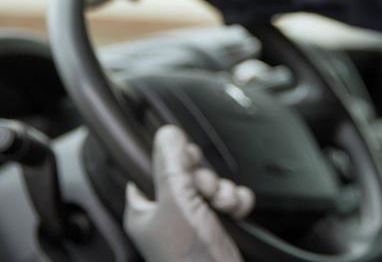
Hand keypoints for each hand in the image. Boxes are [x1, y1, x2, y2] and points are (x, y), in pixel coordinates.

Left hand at [123, 125, 254, 261]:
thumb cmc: (190, 260)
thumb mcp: (176, 203)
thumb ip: (170, 165)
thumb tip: (166, 133)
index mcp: (144, 210)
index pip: (151, 168)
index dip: (171, 159)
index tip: (184, 157)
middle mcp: (167, 216)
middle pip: (187, 173)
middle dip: (205, 177)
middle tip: (204, 189)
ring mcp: (194, 222)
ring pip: (212, 185)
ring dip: (223, 190)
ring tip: (221, 204)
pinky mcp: (218, 229)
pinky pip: (230, 200)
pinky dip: (237, 202)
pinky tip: (236, 210)